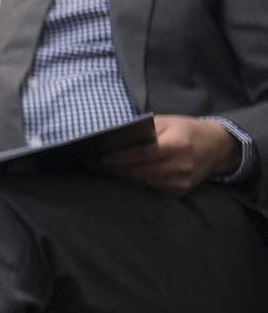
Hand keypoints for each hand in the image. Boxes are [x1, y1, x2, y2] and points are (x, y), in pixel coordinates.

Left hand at [100, 114, 238, 194]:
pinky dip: (139, 182)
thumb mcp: (166, 122)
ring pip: (145, 182)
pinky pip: (154, 188)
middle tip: (95, 165)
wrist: (218, 146)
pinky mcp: (182, 190)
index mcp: (176, 145)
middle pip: (141, 171)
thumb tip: (116, 138)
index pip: (142, 154)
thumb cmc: (186, 130)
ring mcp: (182, 181)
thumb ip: (143, 130)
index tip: (101, 158)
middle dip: (116, 169)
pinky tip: (125, 176)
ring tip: (105, 170)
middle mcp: (181, 165)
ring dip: (124, 177)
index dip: (120, 158)